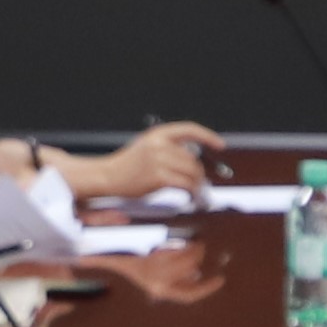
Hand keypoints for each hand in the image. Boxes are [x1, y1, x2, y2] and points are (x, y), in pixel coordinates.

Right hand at [64, 122, 222, 203]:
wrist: (107, 177)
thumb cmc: (126, 167)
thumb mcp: (146, 148)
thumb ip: (168, 150)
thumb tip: (193, 162)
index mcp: (157, 134)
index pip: (188, 129)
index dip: (207, 136)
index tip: (219, 145)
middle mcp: (159, 144)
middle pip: (192, 158)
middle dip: (200, 173)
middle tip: (202, 185)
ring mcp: (158, 160)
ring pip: (192, 172)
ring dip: (198, 185)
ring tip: (198, 194)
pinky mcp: (158, 177)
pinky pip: (185, 184)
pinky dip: (193, 193)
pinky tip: (192, 197)